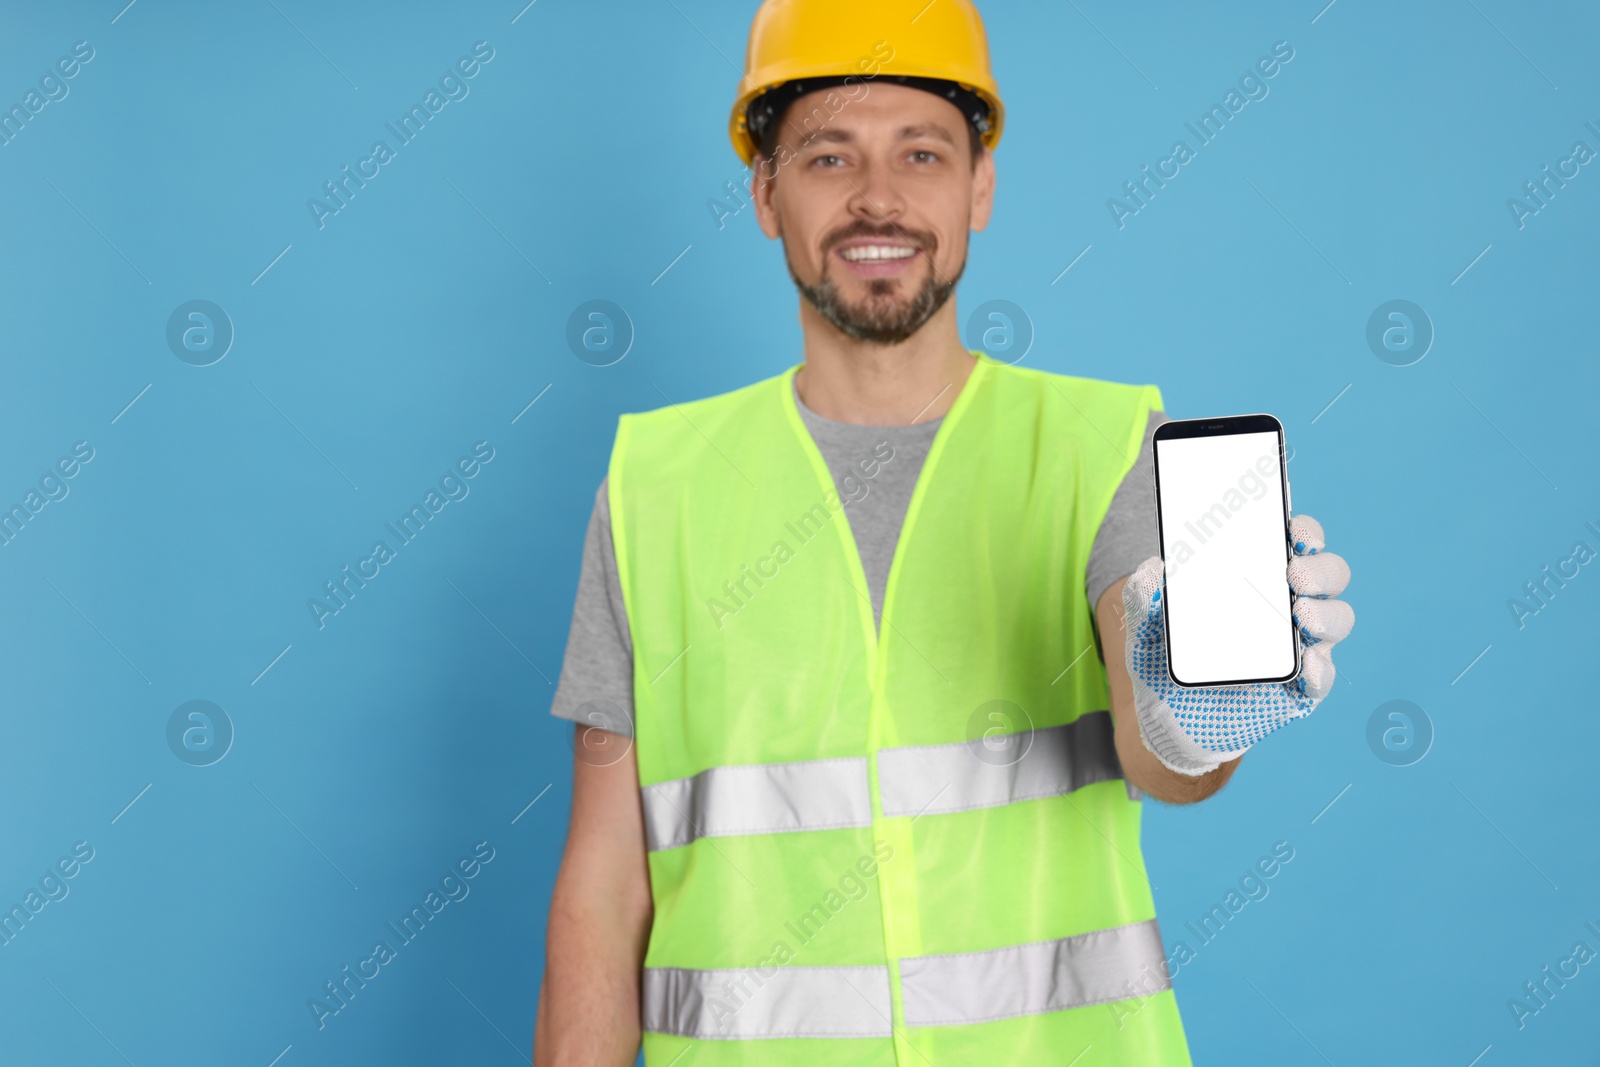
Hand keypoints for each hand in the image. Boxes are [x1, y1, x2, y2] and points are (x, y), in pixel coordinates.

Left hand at [1120, 514, 1354, 775]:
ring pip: (1335, 620)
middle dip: (1320, 570)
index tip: (1293, 531)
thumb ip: (1145, 595)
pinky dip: (1321, 670)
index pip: (1295, 543)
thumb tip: (1154, 569)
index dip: (1304, 531)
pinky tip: (1306, 665)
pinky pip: (1322, 678)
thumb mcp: (1145, 623)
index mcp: (1257, 578)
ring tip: (1299, 616)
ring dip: (1326, 614)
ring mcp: (1297, 647)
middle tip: (1294, 574)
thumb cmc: (1162, 658)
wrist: (1164, 718)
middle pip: (1328, 576)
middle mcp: (1286, 606)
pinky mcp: (1298, 689)